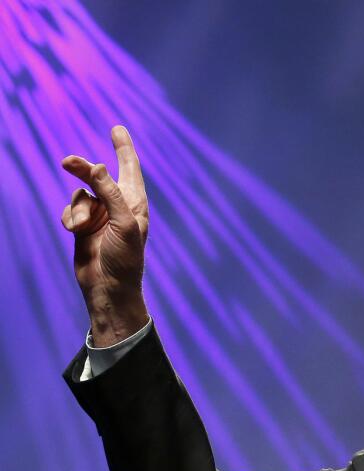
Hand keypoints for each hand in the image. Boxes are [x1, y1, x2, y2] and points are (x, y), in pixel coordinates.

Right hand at [60, 125, 148, 346]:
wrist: (108, 287)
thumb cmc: (124, 258)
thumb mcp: (122, 223)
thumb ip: (109, 193)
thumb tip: (95, 166)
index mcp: (135, 203)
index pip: (130, 169)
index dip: (124, 148)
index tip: (117, 128)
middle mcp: (118, 206)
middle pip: (96, 176)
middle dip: (82, 169)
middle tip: (67, 162)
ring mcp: (100, 215)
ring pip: (79, 194)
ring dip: (77, 210)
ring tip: (81, 228)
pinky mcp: (83, 226)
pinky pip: (69, 210)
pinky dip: (69, 219)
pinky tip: (73, 232)